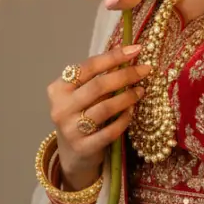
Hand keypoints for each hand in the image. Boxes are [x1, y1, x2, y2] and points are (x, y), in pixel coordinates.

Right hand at [47, 46, 151, 188]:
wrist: (72, 154)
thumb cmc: (80, 115)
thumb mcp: (80, 94)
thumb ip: (97, 77)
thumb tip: (127, 53)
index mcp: (58, 89)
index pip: (88, 67)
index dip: (113, 57)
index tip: (135, 49)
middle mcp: (61, 108)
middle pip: (98, 86)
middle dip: (125, 75)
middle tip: (145, 70)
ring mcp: (71, 130)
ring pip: (105, 108)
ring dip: (127, 97)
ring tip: (140, 91)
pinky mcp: (84, 148)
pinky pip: (110, 131)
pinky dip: (124, 119)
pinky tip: (131, 112)